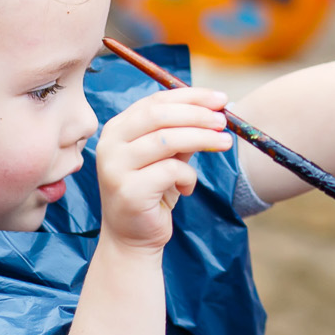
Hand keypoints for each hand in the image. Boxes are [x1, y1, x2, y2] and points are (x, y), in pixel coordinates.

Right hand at [92, 89, 232, 251]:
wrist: (133, 237)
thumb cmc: (153, 192)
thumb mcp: (169, 157)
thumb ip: (184, 133)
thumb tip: (216, 109)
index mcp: (118, 128)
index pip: (155, 100)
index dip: (191, 96)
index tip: (221, 98)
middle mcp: (110, 144)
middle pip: (159, 115)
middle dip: (197, 114)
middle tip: (224, 120)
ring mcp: (115, 167)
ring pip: (166, 139)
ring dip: (201, 138)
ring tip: (224, 143)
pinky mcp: (128, 190)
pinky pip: (170, 171)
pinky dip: (188, 176)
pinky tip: (188, 187)